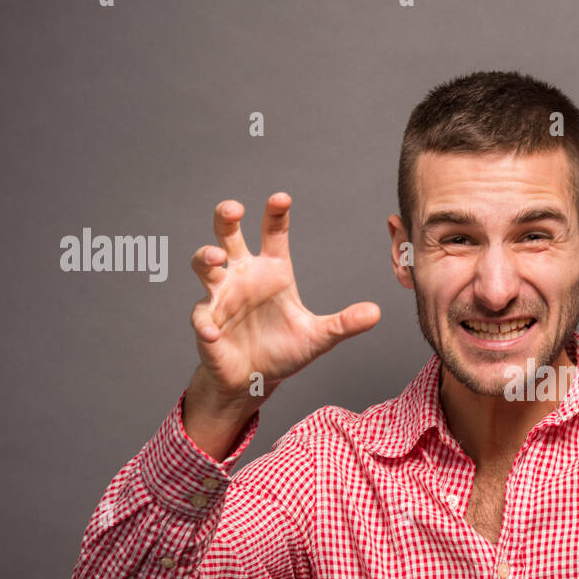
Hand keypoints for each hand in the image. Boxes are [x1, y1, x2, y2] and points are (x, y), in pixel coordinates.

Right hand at [189, 192, 380, 402]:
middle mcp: (244, 276)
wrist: (255, 380)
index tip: (281, 198)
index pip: (273, 232)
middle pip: (228, 235)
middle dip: (226, 218)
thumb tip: (377, 312)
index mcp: (272, 271)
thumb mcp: (319, 337)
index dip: (275, 213)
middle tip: (235, 209)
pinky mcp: (207, 322)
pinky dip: (205, 324)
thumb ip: (344, 323)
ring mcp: (221, 296)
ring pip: (205, 265)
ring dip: (206, 258)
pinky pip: (201, 317)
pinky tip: (213, 334)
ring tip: (216, 257)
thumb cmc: (283, 350)